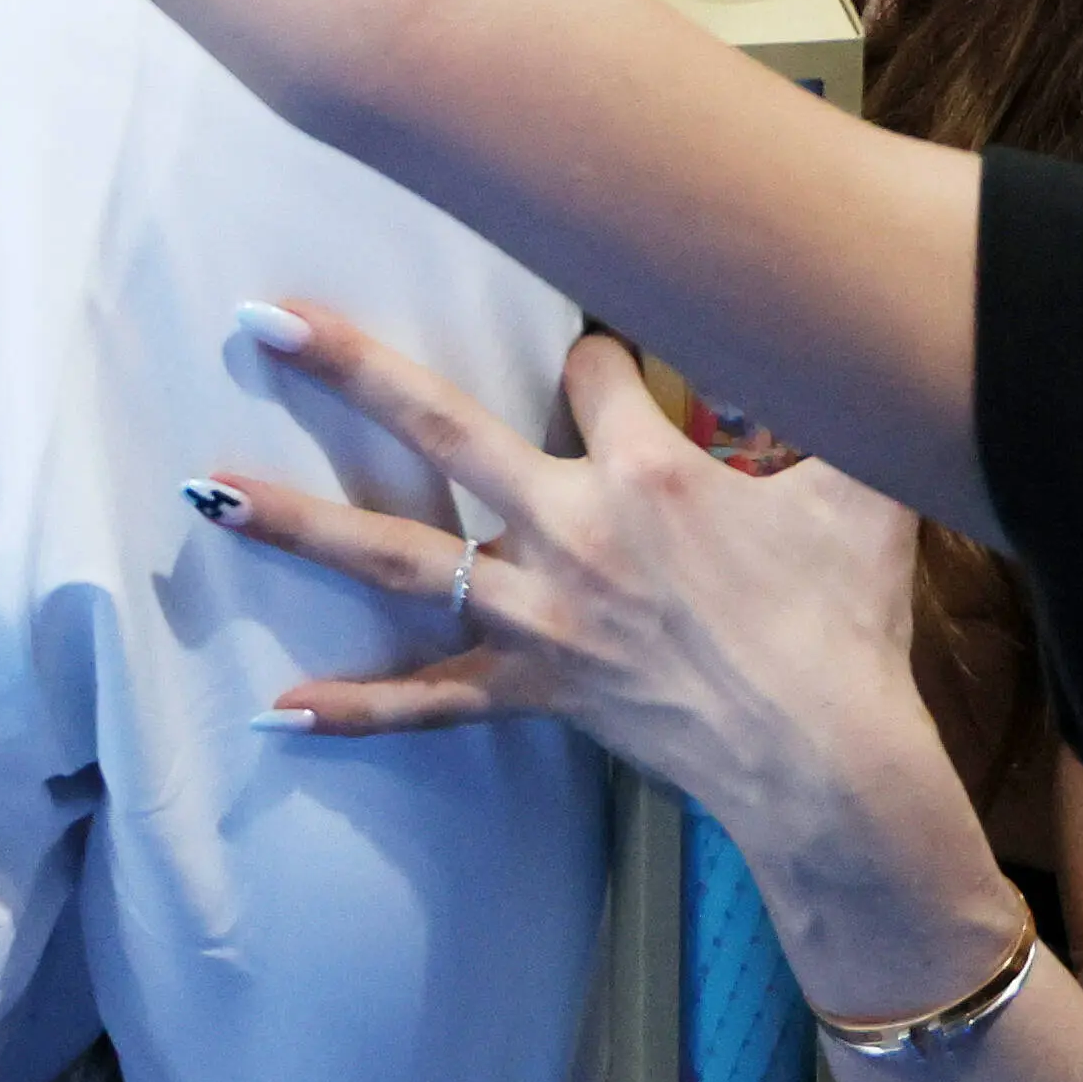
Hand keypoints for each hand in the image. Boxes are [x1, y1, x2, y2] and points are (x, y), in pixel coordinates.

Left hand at [199, 312, 1022, 1013]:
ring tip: (208, 489)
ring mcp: (540, 617)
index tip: (605, 352)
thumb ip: (853, 404)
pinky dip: (356, 708)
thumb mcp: (868, 487)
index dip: (598, 352)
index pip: (592, 371)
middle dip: (351, 367)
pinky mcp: (535, 691)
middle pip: (441, 427)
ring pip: (399, 557)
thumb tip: (874, 332)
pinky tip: (276, 710)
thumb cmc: (849, 621)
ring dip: (298, 522)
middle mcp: (571, 531)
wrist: (828, 761)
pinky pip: (431, 703)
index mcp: (647, 470)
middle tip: (262, 320)